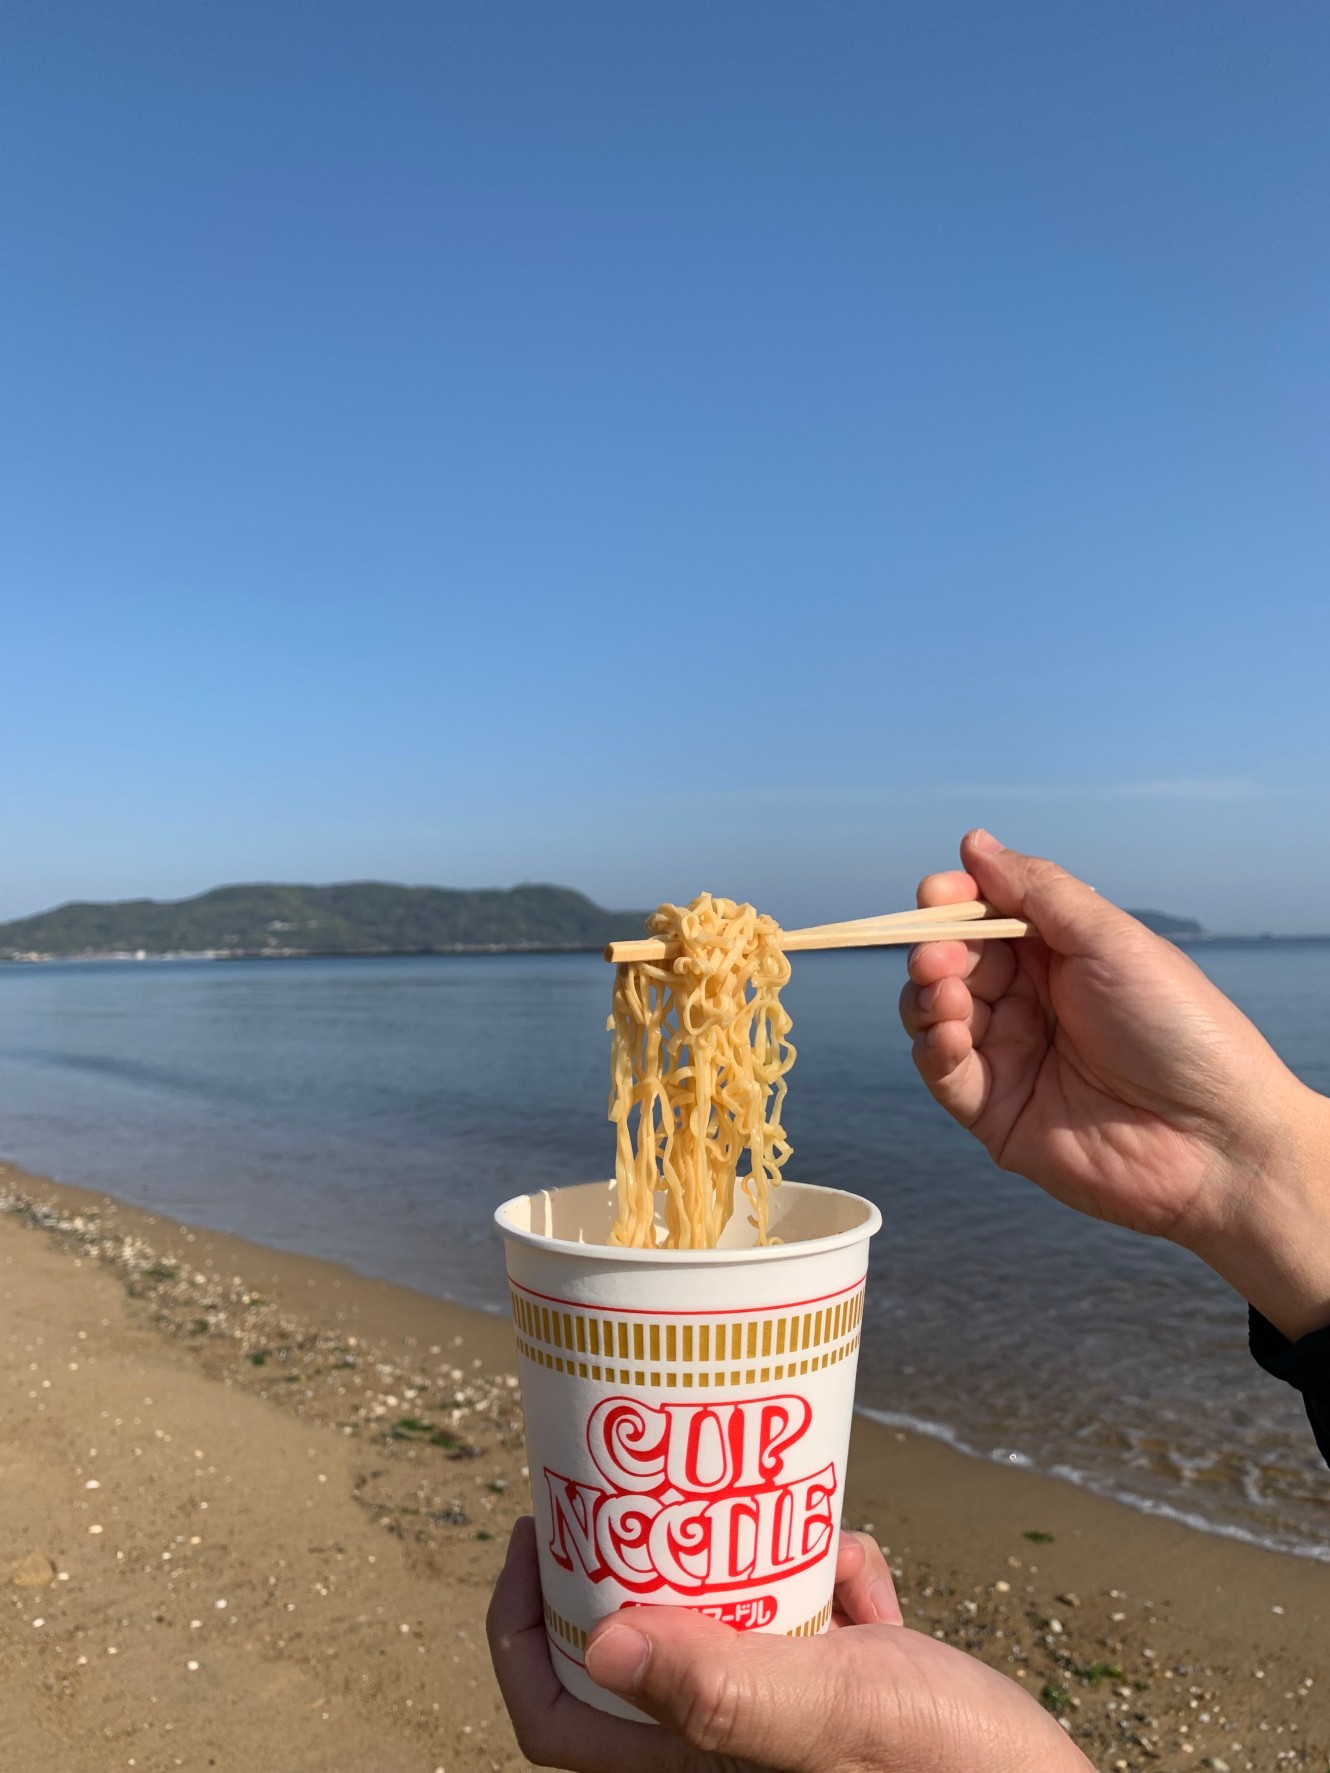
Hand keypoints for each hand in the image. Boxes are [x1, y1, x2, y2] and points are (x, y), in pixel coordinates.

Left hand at [487, 1516, 1091, 1771]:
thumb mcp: (831, 1714)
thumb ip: (720, 1684)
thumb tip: (596, 1642)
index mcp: (691, 1769)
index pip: (554, 1720)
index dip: (520, 1627)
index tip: (538, 1530)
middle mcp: (727, 1755)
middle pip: (636, 1653)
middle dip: (639, 1564)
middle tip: (643, 1480)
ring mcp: (792, 1736)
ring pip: (726, 1635)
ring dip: (741, 1567)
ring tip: (761, 1503)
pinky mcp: (856, 1716)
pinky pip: (814, 1639)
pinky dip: (829, 1588)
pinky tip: (860, 1563)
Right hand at [900, 829, 1329, 1339]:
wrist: (1214, 1139)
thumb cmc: (1179, 1029)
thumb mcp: (1110, 940)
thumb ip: (1038, 891)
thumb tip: (974, 842)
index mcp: (1059, 955)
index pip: (985, 916)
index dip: (954, 901)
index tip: (937, 893)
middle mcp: (1030, 1002)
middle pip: (951, 961)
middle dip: (934, 948)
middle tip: (940, 953)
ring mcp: (1010, 1057)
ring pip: (933, 1013)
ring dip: (925, 994)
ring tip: (946, 994)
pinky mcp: (996, 1113)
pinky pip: (942, 1073)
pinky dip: (931, 1046)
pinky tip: (948, 1032)